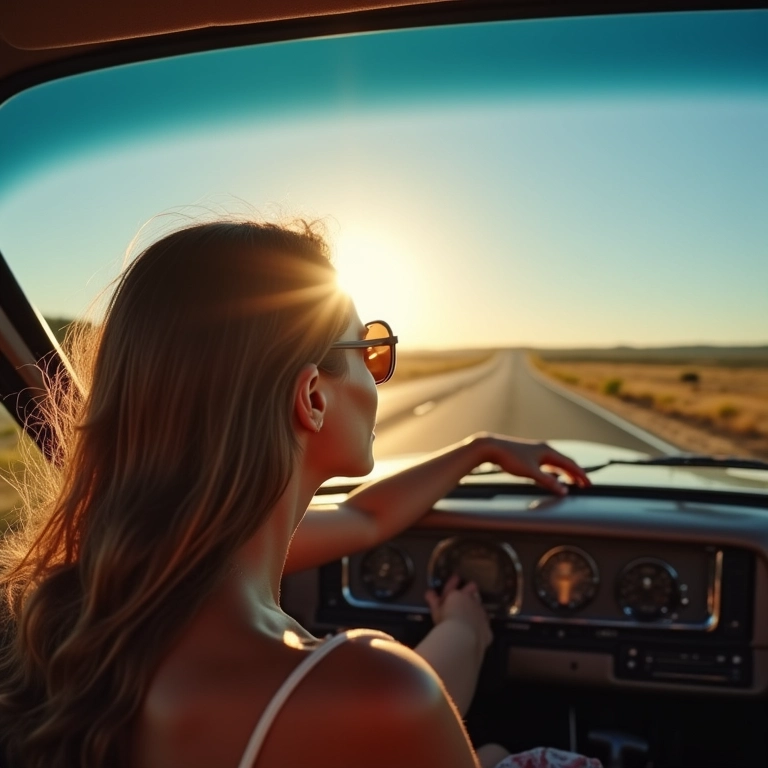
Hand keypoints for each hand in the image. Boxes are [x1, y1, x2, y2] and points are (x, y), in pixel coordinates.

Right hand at [424, 574, 492, 651]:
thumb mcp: (436, 612)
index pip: (453, 586)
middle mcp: (470, 600)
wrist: (462, 637)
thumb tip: (429, 592)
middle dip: (471, 589)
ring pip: (480, 604)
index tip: (456, 576)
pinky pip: (484, 621)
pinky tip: (478, 629)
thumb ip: (433, 601)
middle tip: (470, 590)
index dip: (453, 581)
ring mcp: (480, 612)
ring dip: (476, 606)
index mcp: (456, 595)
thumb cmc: (446, 622)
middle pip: (472, 589)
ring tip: (473, 611)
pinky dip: (481, 623)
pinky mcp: (487, 625)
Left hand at [473, 433, 590, 495]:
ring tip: (572, 482)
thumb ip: (547, 481)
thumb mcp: (531, 472)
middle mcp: (544, 449)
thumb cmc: (510, 457)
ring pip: (556, 463)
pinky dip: (554, 471)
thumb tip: (563, 491)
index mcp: (548, 451)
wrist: (491, 447)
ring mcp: (536, 451)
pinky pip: (547, 464)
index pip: (570, 464)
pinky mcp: (529, 455)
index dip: (580, 475)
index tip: (588, 485)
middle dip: (576, 474)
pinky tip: (552, 476)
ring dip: (565, 472)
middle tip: (584, 485)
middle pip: (565, 462)